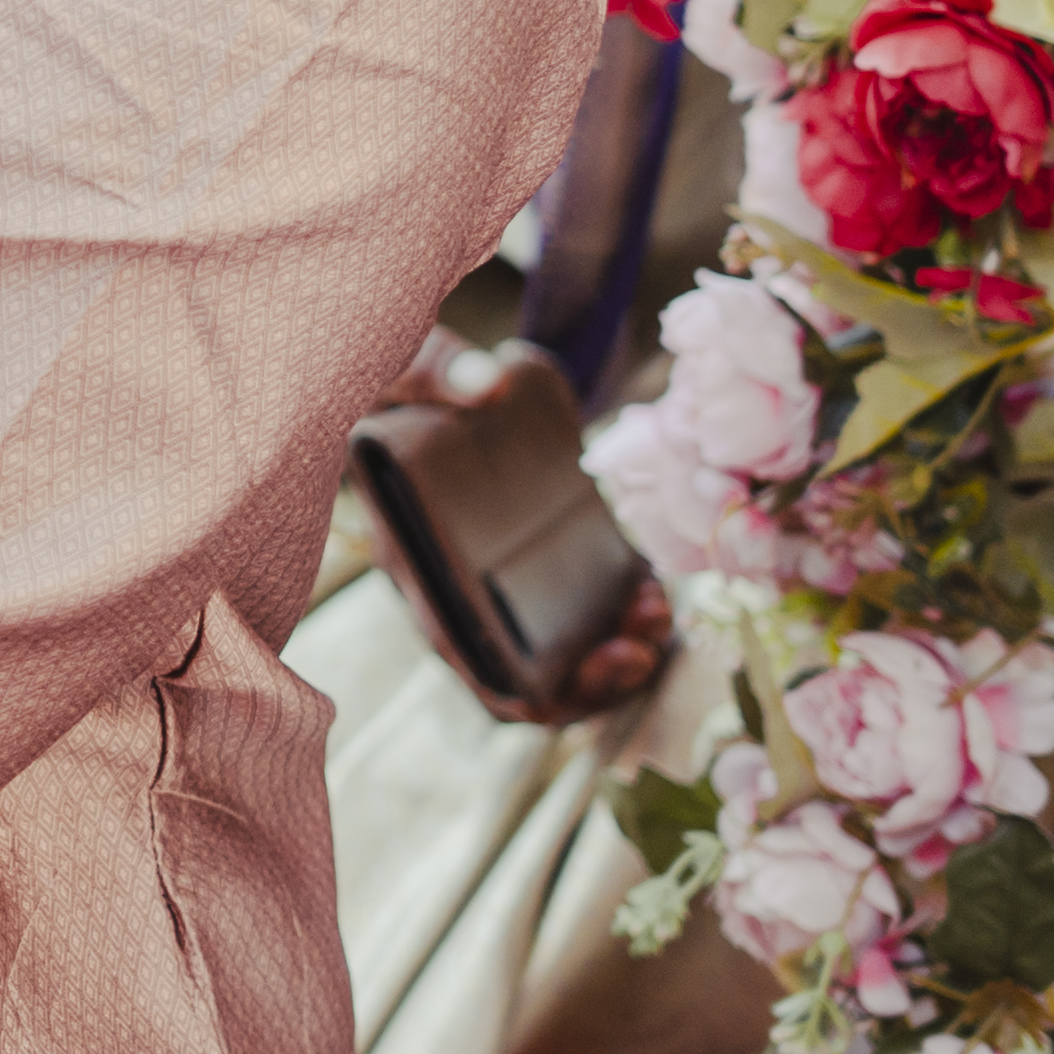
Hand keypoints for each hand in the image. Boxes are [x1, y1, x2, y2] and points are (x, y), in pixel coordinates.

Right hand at [366, 338, 677, 731]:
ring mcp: (494, 579)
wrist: (417, 375)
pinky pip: (574, 613)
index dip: (535, 687)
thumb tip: (486, 384)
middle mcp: (452, 586)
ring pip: (554, 651)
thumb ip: (432, 370)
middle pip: (521, 674)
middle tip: (645, 641)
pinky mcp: (527, 560)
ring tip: (655, 607)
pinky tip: (646, 580)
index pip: (467, 656)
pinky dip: (614, 611)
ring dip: (612, 645)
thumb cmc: (399, 381)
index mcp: (412, 557)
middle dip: (592, 676)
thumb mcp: (400, 366)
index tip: (603, 657)